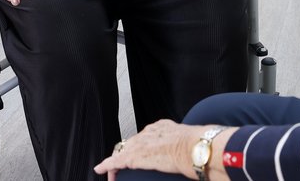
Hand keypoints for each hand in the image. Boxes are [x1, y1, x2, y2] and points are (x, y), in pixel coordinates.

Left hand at [94, 120, 211, 179]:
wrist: (196, 148)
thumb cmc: (199, 147)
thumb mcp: (191, 142)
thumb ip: (186, 147)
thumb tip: (194, 157)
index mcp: (163, 127)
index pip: (145, 135)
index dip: (139, 145)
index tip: (139, 152)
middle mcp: (150, 132)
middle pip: (131, 142)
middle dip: (125, 153)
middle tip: (122, 164)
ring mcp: (142, 143)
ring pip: (122, 151)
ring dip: (116, 162)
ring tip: (112, 172)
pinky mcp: (135, 156)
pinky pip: (116, 161)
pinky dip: (107, 165)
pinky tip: (100, 169)